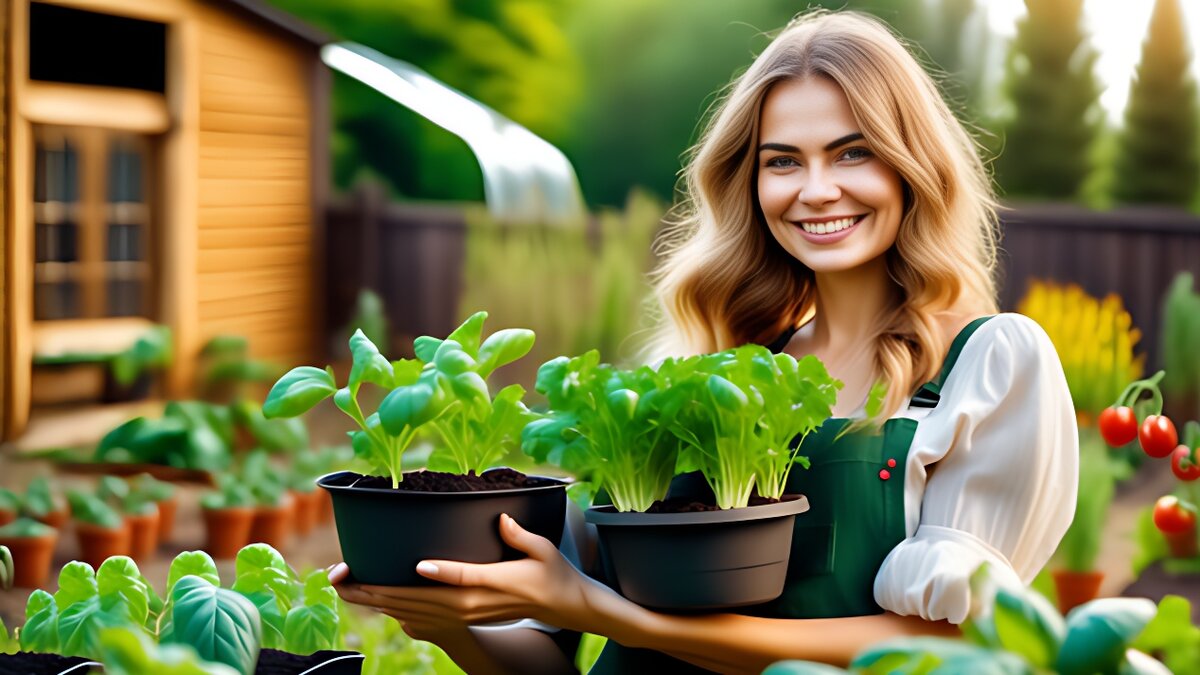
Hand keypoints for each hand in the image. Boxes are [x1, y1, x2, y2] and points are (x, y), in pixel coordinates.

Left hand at [328, 513, 633, 636]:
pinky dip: (397, 610)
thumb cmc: (553, 573)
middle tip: (343, 578)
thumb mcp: (541, 549)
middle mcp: (470, 603)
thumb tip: (501, 518)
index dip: (437, 572)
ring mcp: (464, 613)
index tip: (415, 566)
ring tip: (348, 590)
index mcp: (489, 584)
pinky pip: (422, 617)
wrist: (564, 607)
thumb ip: (517, 534)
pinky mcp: (463, 617)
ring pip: (413, 611)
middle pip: (418, 599)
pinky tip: (378, 602)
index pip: (457, 577)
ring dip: (379, 601)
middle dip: (377, 590)